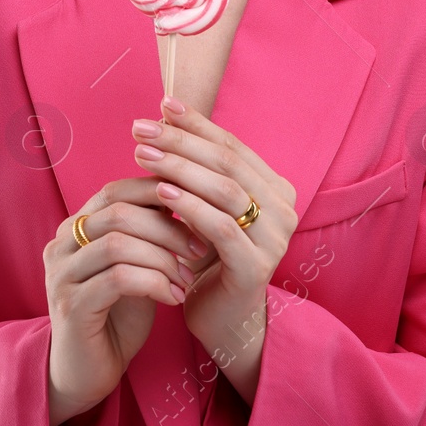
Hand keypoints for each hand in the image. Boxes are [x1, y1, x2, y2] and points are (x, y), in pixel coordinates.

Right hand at [42, 177, 202, 425]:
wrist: (90, 371)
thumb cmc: (118, 314)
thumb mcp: (136, 265)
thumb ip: (149, 233)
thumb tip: (190, 197)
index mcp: (75, 227)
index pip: (116, 189)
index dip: (159, 193)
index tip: (198, 211)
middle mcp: (60, 244)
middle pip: (119, 211)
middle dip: (168, 228)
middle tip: (201, 249)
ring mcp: (61, 274)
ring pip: (118, 242)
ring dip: (163, 257)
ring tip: (187, 277)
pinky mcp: (70, 305)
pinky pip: (118, 278)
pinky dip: (154, 283)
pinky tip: (173, 297)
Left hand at [130, 97, 298, 399]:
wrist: (222, 321)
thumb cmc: (208, 258)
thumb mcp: (204, 207)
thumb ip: (197, 169)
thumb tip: (163, 115)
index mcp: (276, 189)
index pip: (232, 146)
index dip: (197, 124)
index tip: (160, 105)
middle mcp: (284, 210)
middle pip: (227, 163)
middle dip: (181, 141)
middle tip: (141, 128)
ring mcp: (275, 240)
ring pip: (225, 190)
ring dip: (179, 167)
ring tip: (143, 154)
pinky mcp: (256, 268)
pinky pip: (221, 227)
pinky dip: (189, 205)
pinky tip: (160, 191)